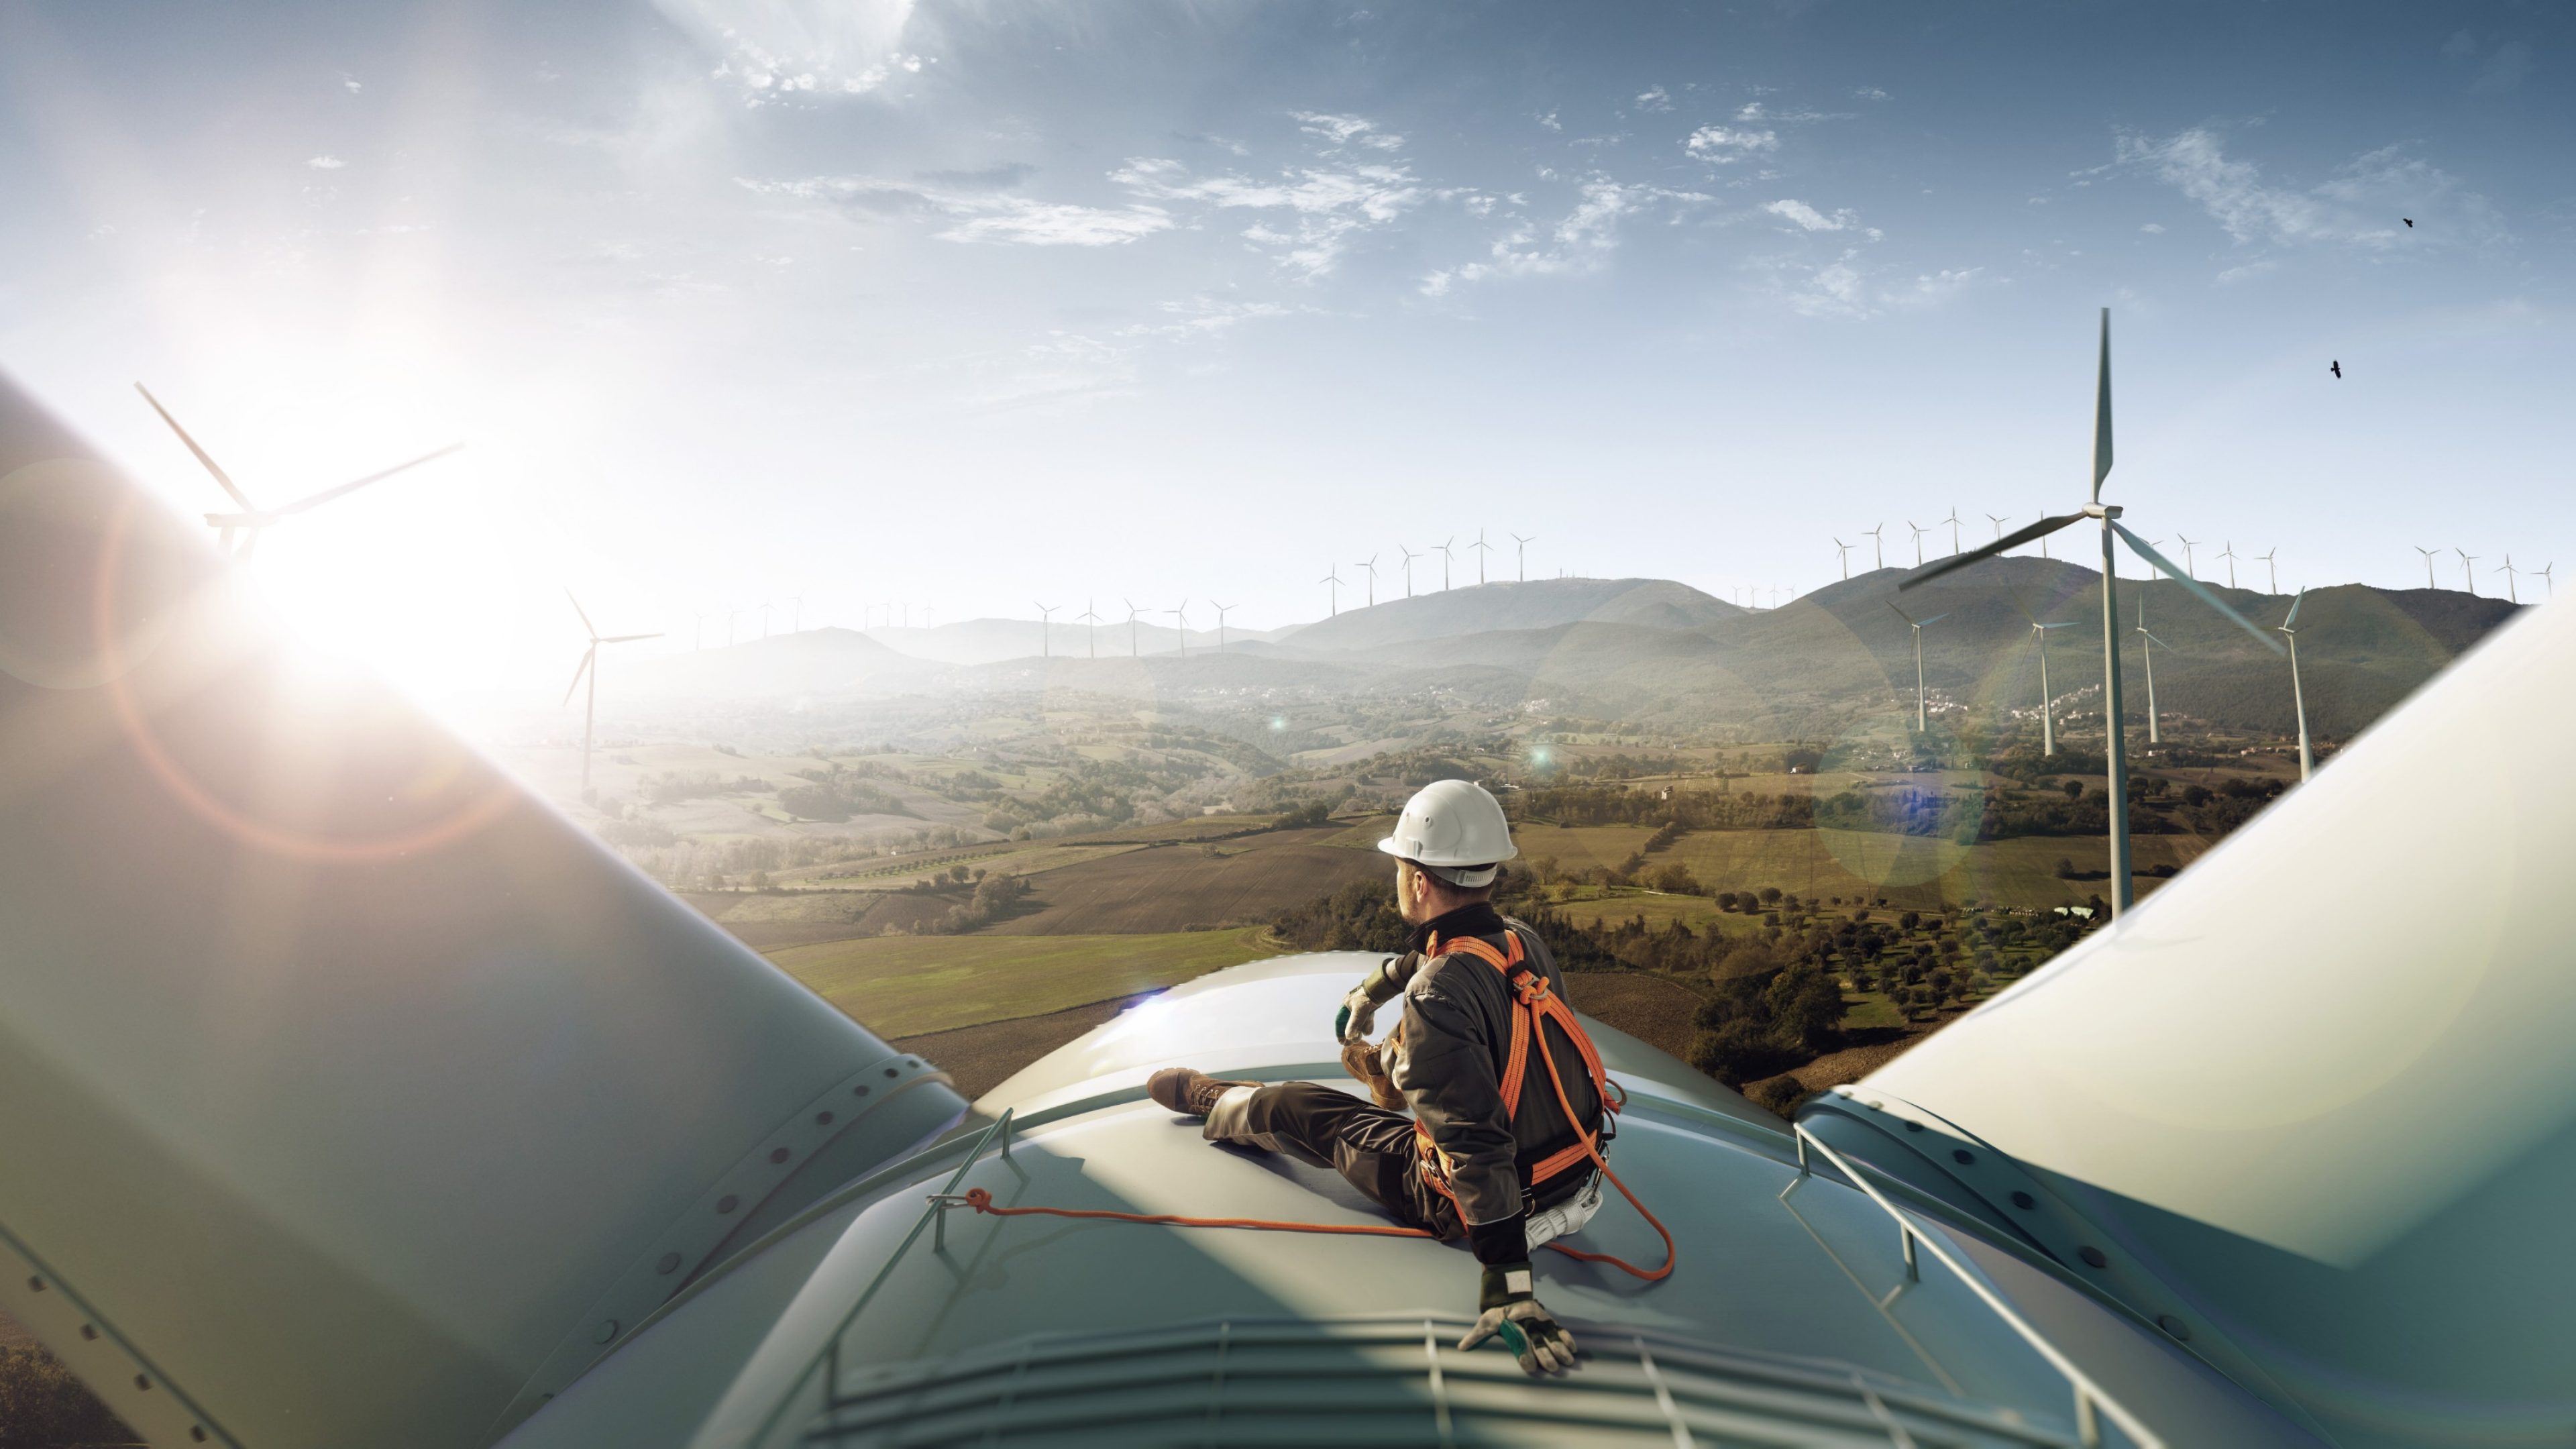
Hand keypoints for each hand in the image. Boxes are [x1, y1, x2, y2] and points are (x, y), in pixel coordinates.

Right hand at [1332, 984, 1377, 1042]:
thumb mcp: (1359, 1012)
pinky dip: (1367, 1025)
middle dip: (1351, 1033)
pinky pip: (1366, 1019)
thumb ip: (1353, 1025)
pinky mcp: (1369, 1008)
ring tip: (1362, 1035)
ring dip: (1360, 1030)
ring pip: (1359, 1023)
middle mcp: (1351, 1007)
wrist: (1380, 988)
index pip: (1340, 1022)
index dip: (1340, 1033)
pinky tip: (1369, 1030)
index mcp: (1345, 1006)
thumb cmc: (1367, 998)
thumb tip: (1350, 1038)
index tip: (1342, 1042)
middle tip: (1351, 1043)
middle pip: (1349, 1023)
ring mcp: (1360, 1008)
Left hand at [1458, 1262, 1576, 1374]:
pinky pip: (1559, 1328)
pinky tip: (1573, 1348)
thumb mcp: (1485, 1322)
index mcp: (1513, 1324)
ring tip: (1568, 1360)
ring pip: (1551, 1334)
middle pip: (1538, 1340)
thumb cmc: (1496, 1313)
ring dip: (1560, 1347)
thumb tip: (1462, 1347)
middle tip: (1552, 1367)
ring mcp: (1539, 1321)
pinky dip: (1566, 1337)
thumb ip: (1476, 1336)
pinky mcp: (1547, 1320)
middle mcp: (1528, 1323)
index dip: (1524, 1354)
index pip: (1519, 1341)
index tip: (1529, 1367)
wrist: (1509, 1292)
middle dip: (1545, 1353)